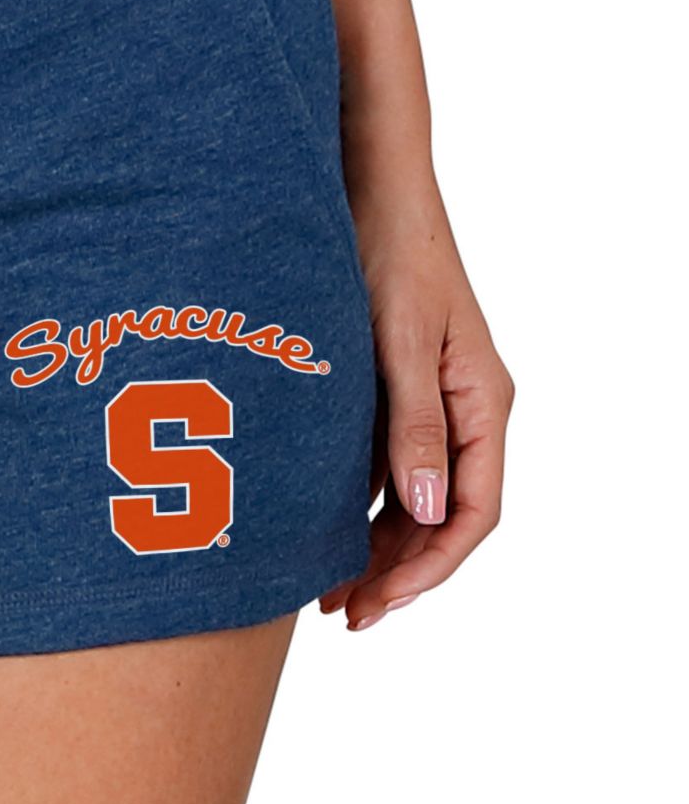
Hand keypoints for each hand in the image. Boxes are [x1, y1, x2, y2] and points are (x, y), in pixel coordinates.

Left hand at [322, 180, 512, 630]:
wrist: (368, 189)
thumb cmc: (389, 253)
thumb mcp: (400, 342)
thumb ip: (414, 426)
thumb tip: (427, 512)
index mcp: (483, 401)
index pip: (474, 511)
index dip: (430, 567)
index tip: (381, 603)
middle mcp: (465, 408)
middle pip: (442, 515)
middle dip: (398, 571)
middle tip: (343, 614)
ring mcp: (430, 400)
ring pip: (413, 497)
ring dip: (375, 546)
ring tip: (327, 590)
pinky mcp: (394, 389)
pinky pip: (386, 465)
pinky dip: (359, 503)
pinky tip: (320, 529)